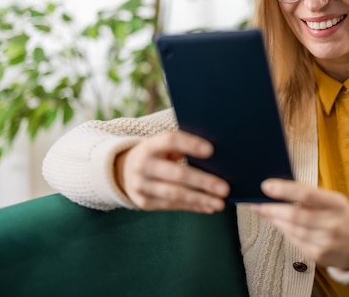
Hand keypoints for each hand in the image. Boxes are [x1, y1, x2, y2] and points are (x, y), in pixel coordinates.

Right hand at [114, 131, 229, 212]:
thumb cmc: (157, 154)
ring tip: (220, 203)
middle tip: (225, 188)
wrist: (123, 170)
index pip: (170, 141)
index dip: (190, 144)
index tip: (211, 150)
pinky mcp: (144, 202)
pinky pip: (172, 206)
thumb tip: (215, 157)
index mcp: (149, 145)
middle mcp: (142, 165)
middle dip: (203, 181)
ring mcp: (141, 186)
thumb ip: (182, 147)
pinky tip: (208, 207)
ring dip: (200, 199)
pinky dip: (192, 206)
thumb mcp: (162, 145)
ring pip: (175, 194)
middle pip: (176, 174)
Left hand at [251, 179, 348, 269]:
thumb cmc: (341, 216)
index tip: (266, 186)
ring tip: (263, 212)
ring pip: (292, 230)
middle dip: (272, 210)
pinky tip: (279, 224)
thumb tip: (281, 187)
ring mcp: (326, 242)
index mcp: (336, 204)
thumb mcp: (333, 200)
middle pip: (295, 216)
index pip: (307, 194)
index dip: (285, 190)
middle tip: (256, 204)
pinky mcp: (318, 256)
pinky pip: (294, 241)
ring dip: (274, 220)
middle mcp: (332, 223)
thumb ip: (310, 195)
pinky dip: (284, 231)